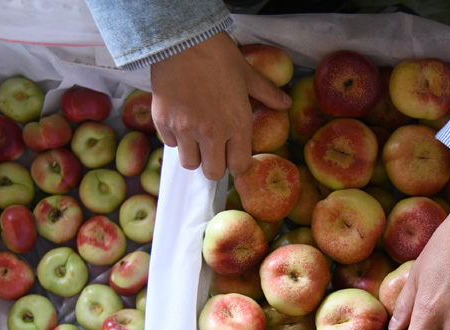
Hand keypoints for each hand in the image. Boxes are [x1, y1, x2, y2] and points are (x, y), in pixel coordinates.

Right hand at [150, 31, 290, 179]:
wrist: (182, 37)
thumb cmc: (219, 55)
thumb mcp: (248, 74)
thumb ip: (267, 93)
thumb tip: (286, 103)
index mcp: (236, 125)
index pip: (238, 166)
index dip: (236, 162)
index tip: (232, 154)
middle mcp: (211, 133)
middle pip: (213, 172)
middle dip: (214, 164)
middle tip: (213, 149)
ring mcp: (185, 129)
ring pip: (189, 163)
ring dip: (194, 154)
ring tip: (195, 136)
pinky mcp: (163, 122)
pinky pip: (169, 144)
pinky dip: (175, 137)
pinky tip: (180, 120)